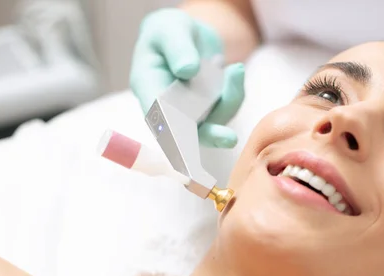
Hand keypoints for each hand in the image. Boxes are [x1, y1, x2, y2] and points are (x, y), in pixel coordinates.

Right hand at [130, 8, 244, 147]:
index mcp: (147, 85)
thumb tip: (187, 70)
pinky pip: (226, 108)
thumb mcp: (170, 28)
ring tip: (236, 70)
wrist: (187, 35)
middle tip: (229, 139)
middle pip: (187, 130)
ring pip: (213, 120)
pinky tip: (235, 71)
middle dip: (209, 135)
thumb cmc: (170, 30)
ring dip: (229, 100)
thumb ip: (177, 46)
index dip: (170, 127)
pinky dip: (235, 92)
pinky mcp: (209, 110)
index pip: (157, 112)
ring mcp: (190, 112)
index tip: (185, 134)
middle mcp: (167, 106)